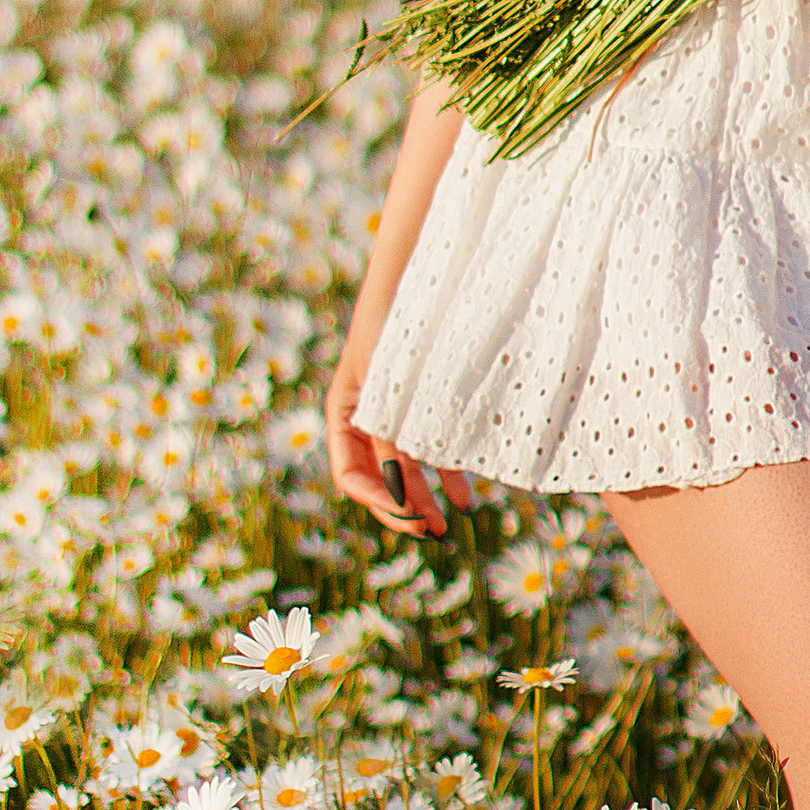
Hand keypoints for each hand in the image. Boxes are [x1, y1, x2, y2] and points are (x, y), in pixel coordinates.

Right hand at [325, 307, 472, 541]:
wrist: (426, 278)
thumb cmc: (399, 331)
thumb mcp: (391, 390)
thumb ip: (392, 441)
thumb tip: (399, 494)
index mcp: (345, 413)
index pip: (350, 475)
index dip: (377, 501)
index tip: (409, 514)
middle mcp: (367, 418)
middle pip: (378, 478)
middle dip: (403, 508)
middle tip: (432, 532)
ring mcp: (396, 413)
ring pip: (406, 469)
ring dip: (424, 498)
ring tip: (447, 523)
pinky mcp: (424, 406)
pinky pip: (430, 449)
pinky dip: (445, 473)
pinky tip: (464, 494)